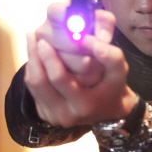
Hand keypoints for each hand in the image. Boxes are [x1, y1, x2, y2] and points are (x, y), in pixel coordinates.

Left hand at [25, 7, 136, 126]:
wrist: (109, 111)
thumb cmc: (114, 87)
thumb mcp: (119, 71)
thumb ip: (110, 56)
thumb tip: (87, 39)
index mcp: (84, 105)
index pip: (59, 79)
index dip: (50, 57)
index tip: (45, 39)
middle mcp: (65, 114)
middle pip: (39, 82)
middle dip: (35, 56)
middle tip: (33, 35)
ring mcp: (53, 116)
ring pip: (33, 85)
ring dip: (31, 61)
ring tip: (32, 41)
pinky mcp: (45, 114)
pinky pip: (33, 89)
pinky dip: (33, 70)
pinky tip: (36, 55)